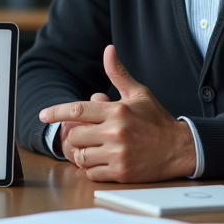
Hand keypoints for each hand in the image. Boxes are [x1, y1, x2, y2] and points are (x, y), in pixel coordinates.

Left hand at [39, 45, 195, 181]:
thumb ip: (118, 73)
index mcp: (117, 111)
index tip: (43, 115)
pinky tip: (101, 161)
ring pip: (81, 156)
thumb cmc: (156, 120)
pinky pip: (91, 173)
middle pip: (75, 135)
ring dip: (83, 152)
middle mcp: (116, 132)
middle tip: (86, 134)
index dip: (56, 112)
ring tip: (94, 147)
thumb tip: (108, 49)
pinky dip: (91, 168)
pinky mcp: (122, 173)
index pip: (77, 110)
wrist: (181, 148)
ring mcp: (119, 154)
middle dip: (76, 135)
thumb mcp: (139, 93)